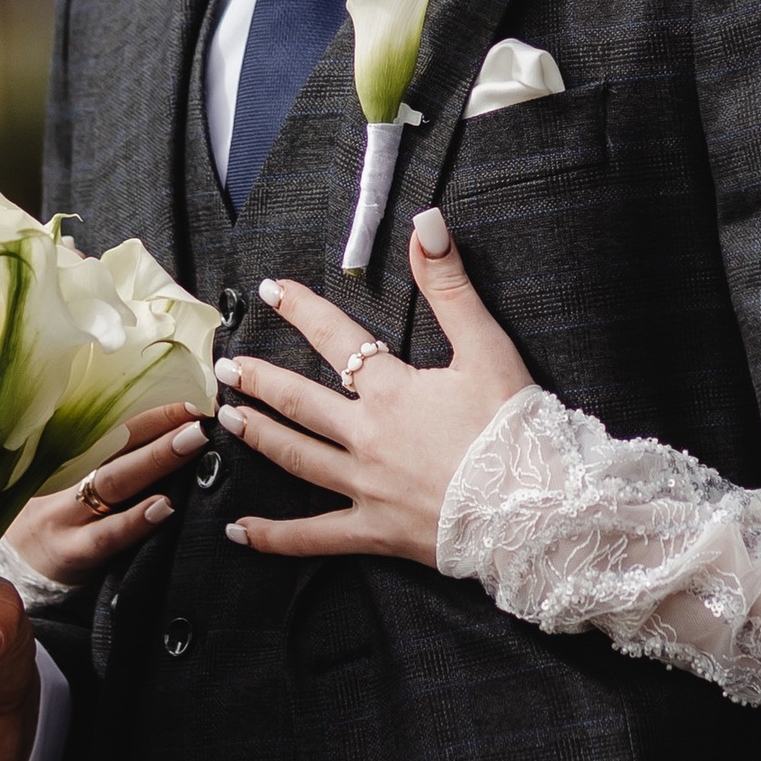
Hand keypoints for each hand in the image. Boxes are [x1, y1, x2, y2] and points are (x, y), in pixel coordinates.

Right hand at [0, 402, 213, 587]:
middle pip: (115, 443)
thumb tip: (173, 432)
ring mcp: (66, 514)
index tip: (192, 400)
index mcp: (66, 452)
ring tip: (192, 443)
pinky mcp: (71, 550)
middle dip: (160, 425)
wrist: (11, 567)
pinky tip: (164, 507)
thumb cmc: (58, 514)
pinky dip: (136, 519)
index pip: (113, 425)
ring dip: (156, 460)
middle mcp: (64, 476)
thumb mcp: (69, 477)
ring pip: (114, 481)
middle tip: (199, 415)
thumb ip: (107, 457)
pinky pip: (107, 534)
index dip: (153, 412)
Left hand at [217, 208, 532, 565]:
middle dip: (259, 379)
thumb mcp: (487, 348)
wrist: (534, 506)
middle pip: (300, 401)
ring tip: (228, 420)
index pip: (336, 339)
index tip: (271, 291)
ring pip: (297, 457)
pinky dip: (275, 537)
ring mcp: (365, 486)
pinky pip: (314, 536)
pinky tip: (238, 532)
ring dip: (259, 436)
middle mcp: (366, 436)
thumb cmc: (513, 427)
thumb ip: (450, 287)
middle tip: (226, 366)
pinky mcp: (374, 531)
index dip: (302, 310)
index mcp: (391, 391)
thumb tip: (426, 224)